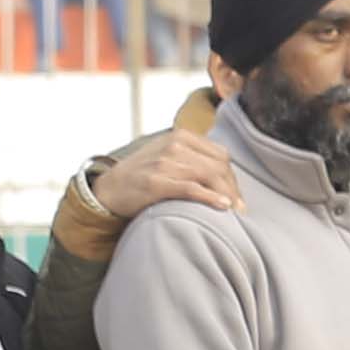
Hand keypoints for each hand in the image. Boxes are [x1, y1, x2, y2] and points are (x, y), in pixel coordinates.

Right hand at [95, 127, 242, 227]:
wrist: (110, 189)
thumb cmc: (144, 176)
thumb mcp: (169, 156)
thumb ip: (194, 158)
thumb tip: (226, 175)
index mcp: (181, 136)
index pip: (221, 156)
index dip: (233, 178)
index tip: (236, 197)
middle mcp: (174, 145)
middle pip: (219, 166)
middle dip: (233, 189)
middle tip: (240, 209)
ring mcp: (164, 162)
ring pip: (209, 176)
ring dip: (227, 195)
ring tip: (235, 213)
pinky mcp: (156, 182)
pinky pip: (191, 188)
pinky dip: (210, 197)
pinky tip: (223, 206)